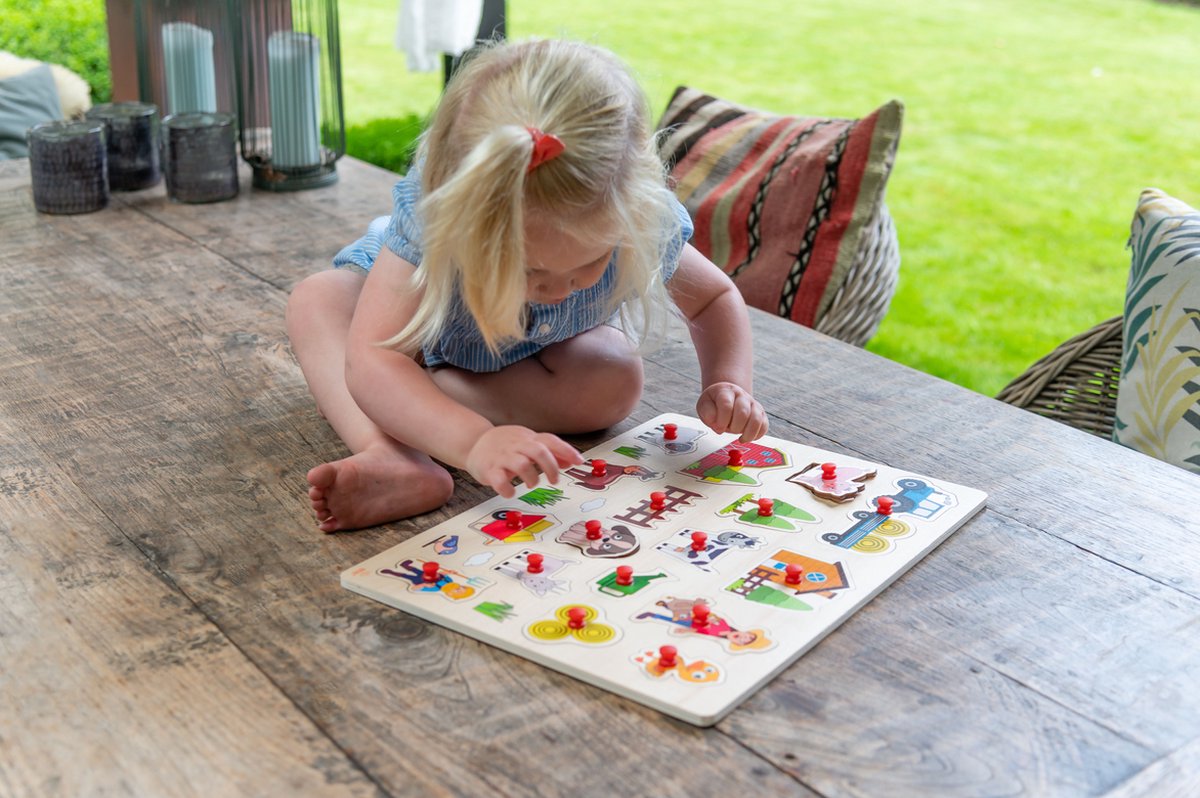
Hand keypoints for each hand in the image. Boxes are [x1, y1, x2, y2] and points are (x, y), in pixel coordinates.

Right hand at [465, 425, 582, 497]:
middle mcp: (516, 445)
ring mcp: (502, 457)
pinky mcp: (488, 469)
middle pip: (538, 451)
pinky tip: (510, 492)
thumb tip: (572, 460)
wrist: (473, 441)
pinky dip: (507, 488)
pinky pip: (499, 479)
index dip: (566, 450)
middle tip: (554, 480)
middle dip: (550, 467)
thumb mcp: (528, 443)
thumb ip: (549, 451)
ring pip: (521, 464)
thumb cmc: (505, 444)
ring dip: (531, 478)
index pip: (550, 440)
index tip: (579, 462)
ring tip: (531, 484)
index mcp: (527, 438)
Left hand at [696, 382, 767, 441]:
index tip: (718, 427)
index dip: (722, 420)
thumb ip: (708, 414)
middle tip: (728, 429)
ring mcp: (753, 404)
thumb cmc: (715, 403)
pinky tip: (746, 436)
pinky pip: (764, 425)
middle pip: (743, 412)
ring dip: (747, 433)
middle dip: (734, 427)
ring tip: (740, 437)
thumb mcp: (704, 405)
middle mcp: (742, 396)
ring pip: (757, 419)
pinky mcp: (761, 413)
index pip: (726, 405)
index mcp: (726, 391)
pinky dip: (756, 435)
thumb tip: (718, 425)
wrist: (727, 396)